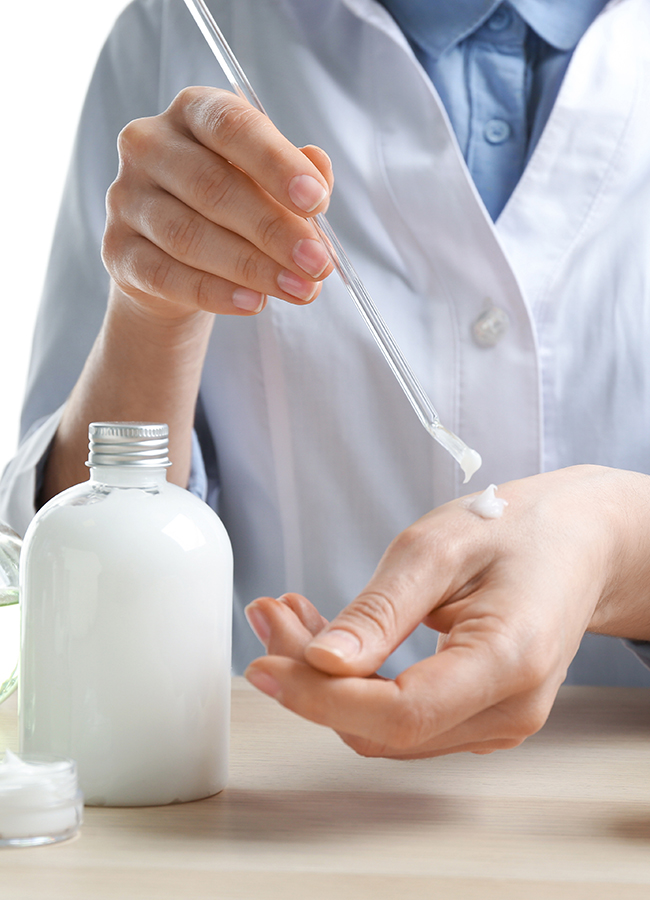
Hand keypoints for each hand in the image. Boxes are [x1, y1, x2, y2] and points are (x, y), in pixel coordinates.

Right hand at [102, 86, 333, 319]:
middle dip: (274, 230)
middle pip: (212, 187)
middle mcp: (149, 145)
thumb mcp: (269, 184)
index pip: (232, 126)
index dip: (277, 164)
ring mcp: (126, 198)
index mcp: (192, 112)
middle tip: (318, 264)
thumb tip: (320, 171)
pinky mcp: (117, 250)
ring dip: (253, 268)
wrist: (173, 261)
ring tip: (300, 289)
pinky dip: (216, 293)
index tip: (317, 201)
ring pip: (190, 236)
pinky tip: (255, 303)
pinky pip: (167, 275)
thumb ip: (298, 177)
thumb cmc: (230, 209)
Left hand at [244, 466, 649, 757]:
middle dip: (311, 680)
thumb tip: (321, 661)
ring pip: (386, 729)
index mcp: (508, 660)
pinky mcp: (481, 716)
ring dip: (327, 683)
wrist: (577, 542)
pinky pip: (405, 718)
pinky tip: (332, 641)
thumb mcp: (439, 547)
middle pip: (384, 727)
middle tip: (270, 616)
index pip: (400, 713)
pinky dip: (357, 686)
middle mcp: (509, 710)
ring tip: (292, 618)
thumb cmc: (518, 531)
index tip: (264, 664)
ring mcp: (498, 721)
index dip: (321, 699)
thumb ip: (381, 610)